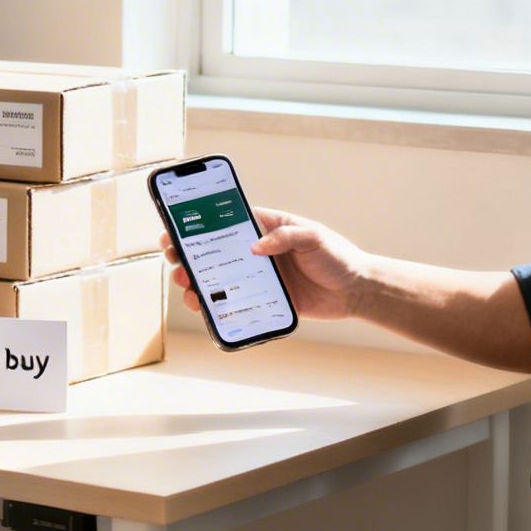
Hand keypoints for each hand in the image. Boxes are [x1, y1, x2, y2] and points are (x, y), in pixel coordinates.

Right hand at [161, 206, 368, 320]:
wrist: (356, 291)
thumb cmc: (338, 257)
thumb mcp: (314, 238)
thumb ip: (285, 237)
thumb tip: (255, 247)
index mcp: (265, 227)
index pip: (224, 222)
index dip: (198, 225)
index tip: (176, 229)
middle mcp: (256, 251)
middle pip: (213, 251)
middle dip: (188, 255)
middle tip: (174, 261)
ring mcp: (258, 277)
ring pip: (218, 278)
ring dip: (197, 282)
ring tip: (186, 287)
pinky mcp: (264, 300)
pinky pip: (234, 302)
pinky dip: (217, 306)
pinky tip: (205, 308)